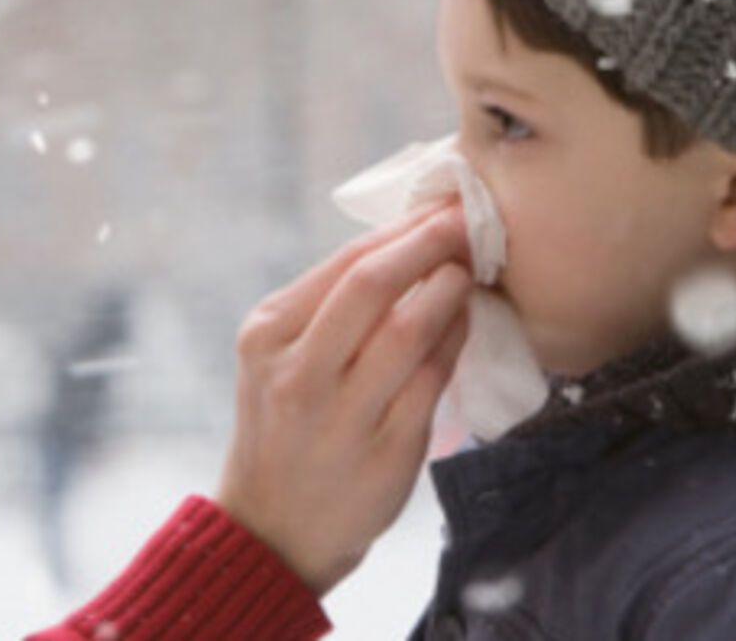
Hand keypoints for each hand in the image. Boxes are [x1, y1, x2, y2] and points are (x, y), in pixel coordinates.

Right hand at [216, 205, 473, 594]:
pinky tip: (466, 324)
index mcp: (267, 335)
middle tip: (466, 223)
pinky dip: (456, 342)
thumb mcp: (277, 358)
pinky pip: (434, 381)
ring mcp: (342, 416)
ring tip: (468, 272)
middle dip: (430, 244)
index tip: (441, 209)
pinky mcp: (385, 452)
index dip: (403, 231)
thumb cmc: (286, 425)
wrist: (274, 527)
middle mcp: (298, 372)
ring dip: (450, 291)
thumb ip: (327, 307)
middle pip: (373, 285)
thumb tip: (405, 242)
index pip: (344, 263)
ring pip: (410, 331)